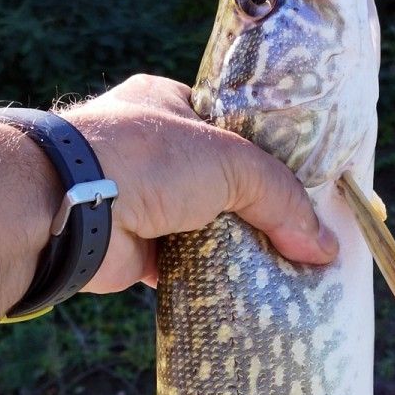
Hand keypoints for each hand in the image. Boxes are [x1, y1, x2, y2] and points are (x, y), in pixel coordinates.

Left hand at [66, 75, 337, 290]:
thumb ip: (281, 199)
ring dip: (237, 246)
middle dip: (257, 207)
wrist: (69, 208)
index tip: (306, 183)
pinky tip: (251, 290)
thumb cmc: (146, 158)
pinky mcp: (135, 250)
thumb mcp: (231, 163)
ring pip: (205, 226)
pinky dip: (212, 279)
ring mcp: (142, 200)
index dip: (269, 155)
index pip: (232, 127)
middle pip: (222, 181)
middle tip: (304, 233)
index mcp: (168, 104)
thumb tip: (325, 246)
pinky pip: (185, 266)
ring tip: (290, 266)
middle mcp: (153, 151)